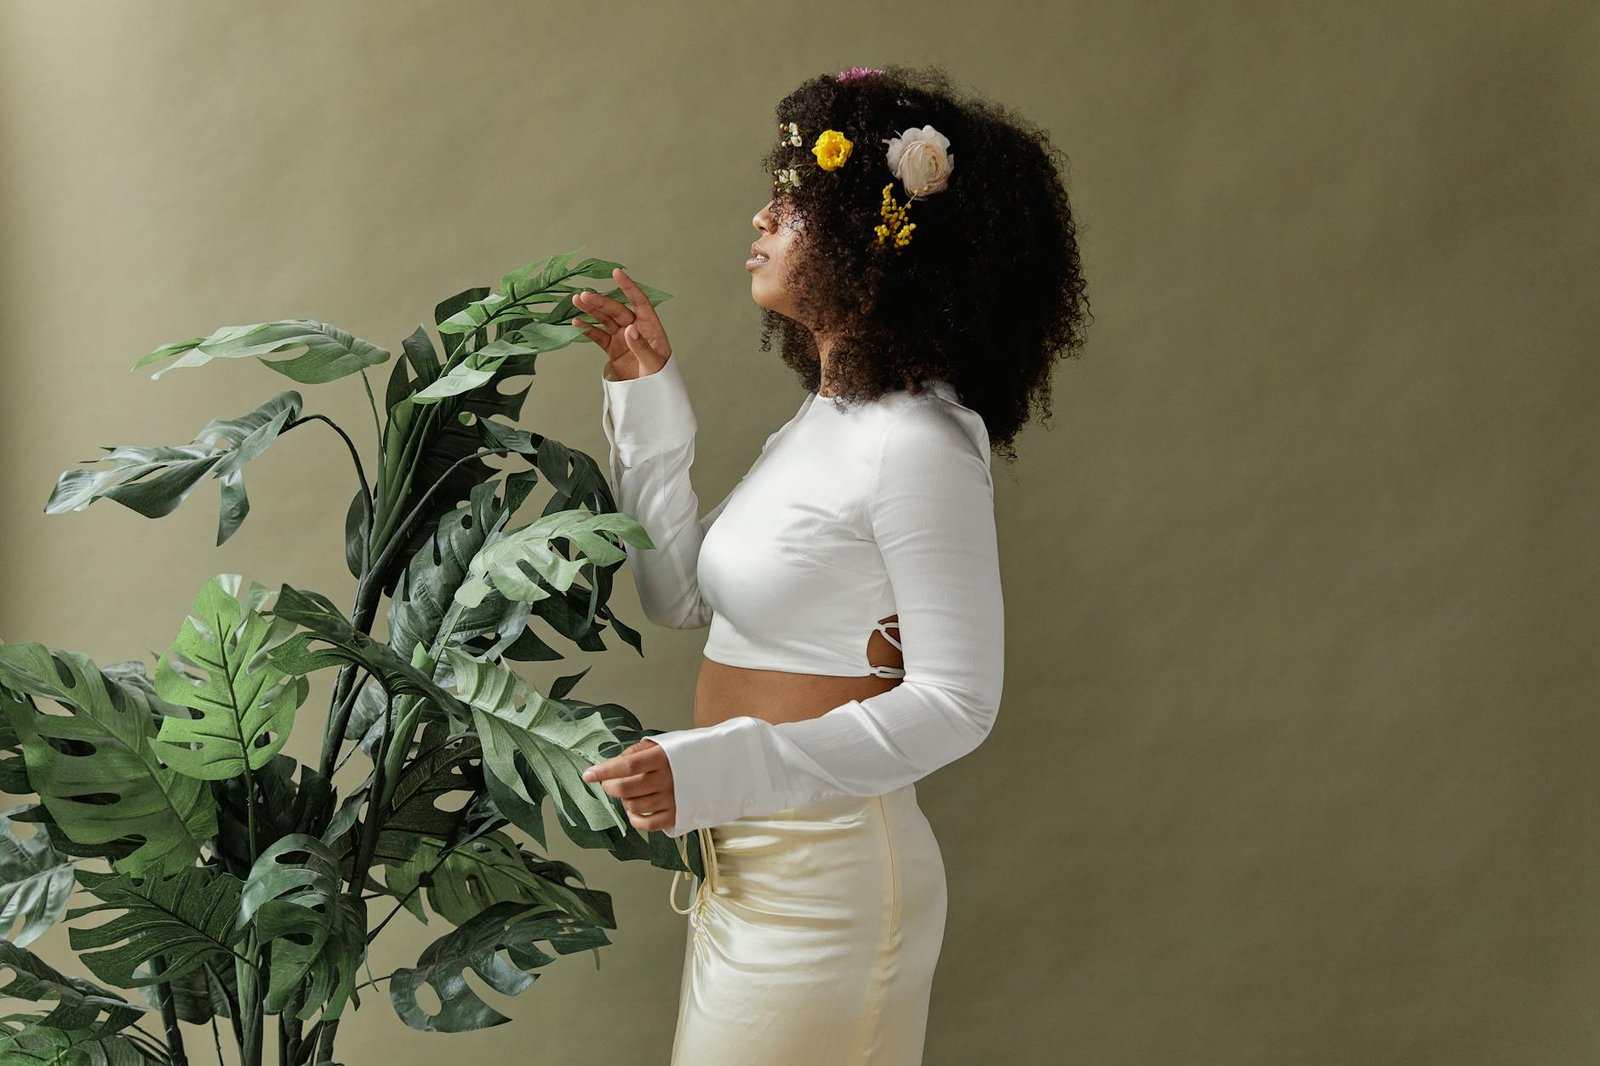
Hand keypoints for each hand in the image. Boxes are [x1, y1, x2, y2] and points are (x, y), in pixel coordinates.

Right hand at [571, 267, 672, 382]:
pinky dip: (588, 329)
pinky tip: (577, 322)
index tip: (617, 274)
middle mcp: (635, 329)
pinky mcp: (613, 349)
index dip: (629, 287)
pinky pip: (599, 336)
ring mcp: (623, 338)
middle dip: (601, 302)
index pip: (640, 302)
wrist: (651, 395)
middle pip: (617, 310)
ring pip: (605, 320)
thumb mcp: (653, 364)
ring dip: (592, 310)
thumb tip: (630, 329)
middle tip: (584, 295)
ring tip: (577, 301)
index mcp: (650, 328)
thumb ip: (641, 347)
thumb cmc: (659, 378)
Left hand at [580, 738, 677, 832]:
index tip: (587, 775)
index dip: (604, 771)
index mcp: (663, 758)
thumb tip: (612, 764)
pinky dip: (635, 819)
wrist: (718, 767)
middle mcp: (667, 780)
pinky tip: (635, 810)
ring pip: (633, 806)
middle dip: (609, 786)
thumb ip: (636, 752)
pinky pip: (647, 825)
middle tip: (608, 782)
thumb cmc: (685, 754)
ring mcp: (672, 800)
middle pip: (625, 788)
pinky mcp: (677, 816)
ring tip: (629, 793)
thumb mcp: (662, 744)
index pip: (626, 766)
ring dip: (623, 801)